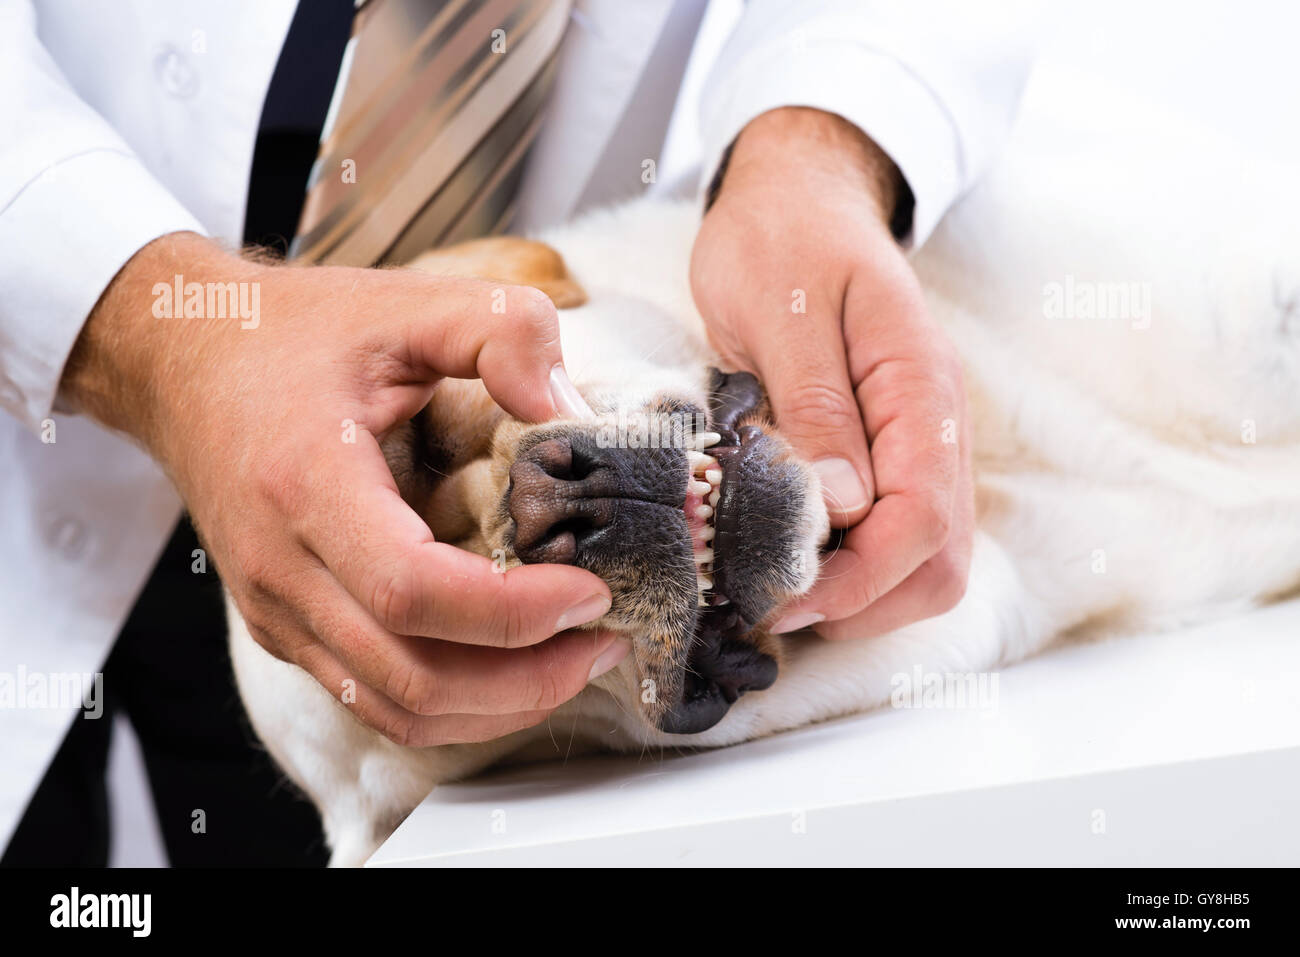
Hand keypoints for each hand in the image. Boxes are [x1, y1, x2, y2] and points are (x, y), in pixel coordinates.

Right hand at [63, 232, 628, 744]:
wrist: (182, 360)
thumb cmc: (294, 334)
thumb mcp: (405, 304)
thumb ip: (500, 331)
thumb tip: (570, 407)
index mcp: (308, 484)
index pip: (413, 592)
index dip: (514, 612)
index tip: (592, 590)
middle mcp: (283, 567)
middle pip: (412, 678)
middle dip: (527, 679)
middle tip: (605, 640)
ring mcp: (278, 609)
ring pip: (394, 708)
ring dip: (498, 705)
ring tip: (575, 661)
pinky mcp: (285, 626)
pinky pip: (373, 697)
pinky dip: (454, 703)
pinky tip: (512, 665)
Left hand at [690, 107, 972, 638]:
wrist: (796, 198)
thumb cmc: (782, 240)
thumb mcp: (783, 310)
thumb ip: (815, 406)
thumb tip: (841, 507)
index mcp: (919, 389)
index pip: (921, 519)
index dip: (857, 578)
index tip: (781, 597)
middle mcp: (932, 428)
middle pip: (937, 563)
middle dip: (864, 604)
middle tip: (775, 607)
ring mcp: (913, 445)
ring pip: (922, 562)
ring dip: (858, 598)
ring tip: (776, 594)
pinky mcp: (884, 454)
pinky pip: (890, 537)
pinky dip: (847, 571)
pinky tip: (788, 565)